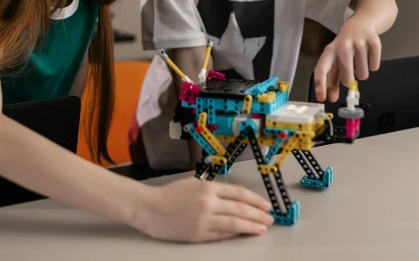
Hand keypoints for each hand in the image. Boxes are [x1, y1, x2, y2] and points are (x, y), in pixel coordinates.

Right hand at [134, 177, 273, 242]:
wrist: (149, 209)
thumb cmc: (168, 194)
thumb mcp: (192, 183)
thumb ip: (211, 189)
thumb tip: (231, 198)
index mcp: (207, 187)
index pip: (238, 193)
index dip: (254, 200)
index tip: (265, 205)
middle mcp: (208, 203)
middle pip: (240, 209)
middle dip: (257, 214)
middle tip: (269, 218)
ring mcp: (204, 220)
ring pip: (234, 223)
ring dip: (251, 226)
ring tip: (262, 228)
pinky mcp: (199, 234)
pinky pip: (221, 234)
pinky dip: (234, 234)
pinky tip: (243, 233)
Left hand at [313, 17, 381, 102]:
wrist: (360, 24)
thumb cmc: (345, 46)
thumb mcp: (335, 59)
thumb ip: (332, 79)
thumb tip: (330, 98)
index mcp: (330, 51)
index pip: (322, 68)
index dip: (321, 84)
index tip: (322, 98)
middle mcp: (343, 46)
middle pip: (347, 78)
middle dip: (349, 79)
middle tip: (350, 70)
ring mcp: (359, 42)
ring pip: (363, 75)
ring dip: (362, 72)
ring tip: (359, 59)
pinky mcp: (373, 41)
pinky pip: (374, 67)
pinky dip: (372, 65)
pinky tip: (368, 55)